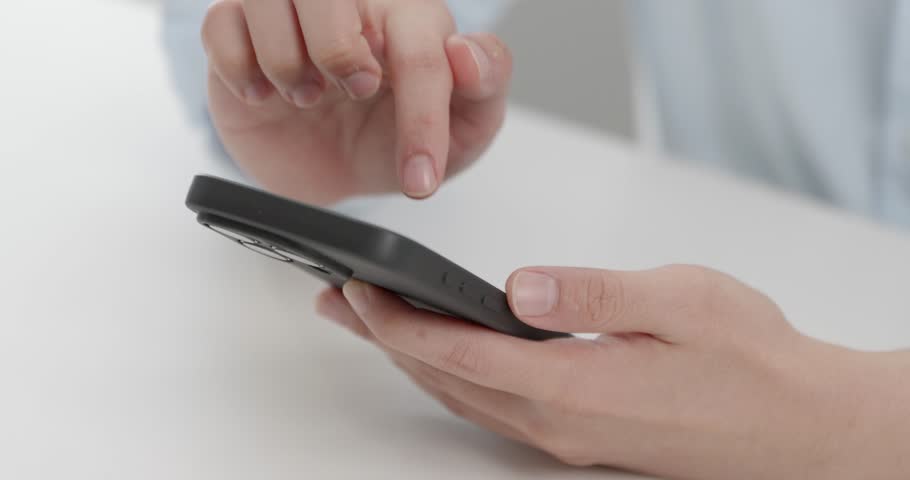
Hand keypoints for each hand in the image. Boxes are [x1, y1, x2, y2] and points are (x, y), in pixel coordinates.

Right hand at [201, 0, 511, 204]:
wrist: (329, 166)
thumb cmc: (391, 136)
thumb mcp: (458, 131)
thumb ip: (484, 88)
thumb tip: (467, 53)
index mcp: (410, 17)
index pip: (422, 50)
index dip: (422, 118)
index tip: (419, 178)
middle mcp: (349, 3)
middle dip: (341, 55)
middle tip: (354, 93)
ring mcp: (288, 13)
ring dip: (287, 64)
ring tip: (306, 95)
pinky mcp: (235, 31)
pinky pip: (220, 25)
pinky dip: (240, 70)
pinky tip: (263, 94)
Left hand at [317, 265, 909, 478]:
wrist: (797, 424)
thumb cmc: (749, 359)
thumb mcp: (680, 301)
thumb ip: (592, 295)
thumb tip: (520, 286)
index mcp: (572, 386)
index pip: (460, 352)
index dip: (400, 322)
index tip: (360, 289)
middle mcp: (557, 421)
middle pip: (447, 378)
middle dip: (386, 338)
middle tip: (342, 301)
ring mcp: (565, 436)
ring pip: (465, 396)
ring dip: (413, 359)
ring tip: (375, 324)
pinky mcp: (579, 435)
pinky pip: (493, 407)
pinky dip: (454, 376)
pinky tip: (447, 356)